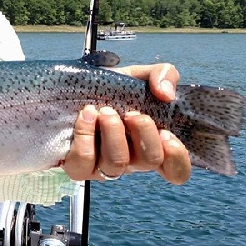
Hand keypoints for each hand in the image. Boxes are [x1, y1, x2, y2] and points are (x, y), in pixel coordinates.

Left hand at [62, 63, 191, 184]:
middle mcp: (130, 159)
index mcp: (149, 142)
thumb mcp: (137, 76)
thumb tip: (166, 93)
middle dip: (144, 133)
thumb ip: (162, 75)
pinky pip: (85, 162)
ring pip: (117, 163)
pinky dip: (86, 136)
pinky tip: (86, 115)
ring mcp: (104, 167)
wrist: (68, 88)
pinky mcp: (78, 167)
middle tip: (131, 113)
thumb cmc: (108, 88)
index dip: (177, 158)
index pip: (176, 170)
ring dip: (114, 134)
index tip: (167, 134)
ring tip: (104, 110)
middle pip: (149, 161)